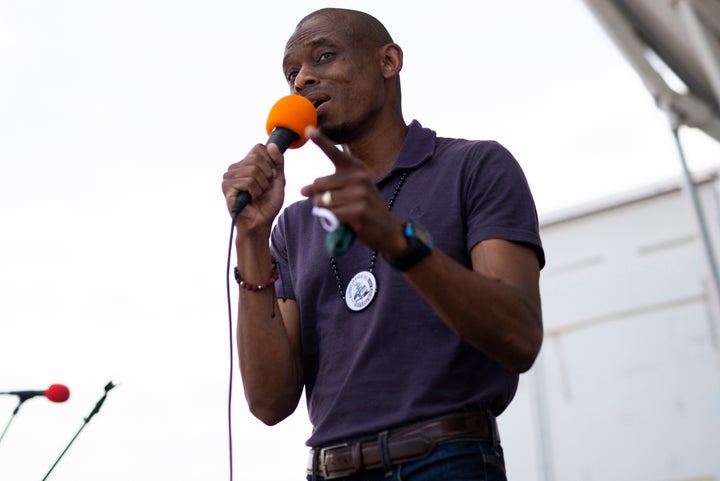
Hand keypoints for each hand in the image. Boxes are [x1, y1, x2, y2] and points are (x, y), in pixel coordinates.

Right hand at [222, 143, 285, 232]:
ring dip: (262, 186)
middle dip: (267, 177)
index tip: (269, 178)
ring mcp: (229, 176)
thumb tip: (271, 145)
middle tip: (263, 189)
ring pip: (253, 170)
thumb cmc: (268, 203)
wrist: (261, 222)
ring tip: (257, 195)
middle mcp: (235, 167)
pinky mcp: (226, 187)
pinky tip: (251, 199)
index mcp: (246, 163)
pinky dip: (255, 192)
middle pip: (257, 159)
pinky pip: (248, 181)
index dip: (270, 164)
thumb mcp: (278, 179)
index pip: (259, 148)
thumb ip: (278, 162)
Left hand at [300, 127, 405, 254]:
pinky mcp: (358, 210)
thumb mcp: (349, 193)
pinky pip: (331, 215)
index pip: (334, 153)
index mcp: (357, 168)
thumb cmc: (364, 210)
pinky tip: (344, 223)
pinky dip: (331, 221)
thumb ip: (327, 188)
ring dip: (325, 211)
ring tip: (340, 214)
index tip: (309, 129)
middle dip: (317, 197)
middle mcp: (359, 177)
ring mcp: (360, 193)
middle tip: (330, 206)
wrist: (388, 230)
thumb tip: (302, 190)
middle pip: (318, 183)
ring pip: (322, 201)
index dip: (320, 140)